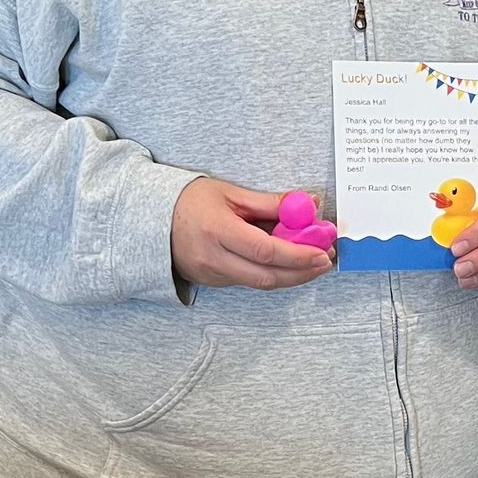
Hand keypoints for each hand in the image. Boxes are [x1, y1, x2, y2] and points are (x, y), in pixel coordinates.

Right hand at [171, 177, 336, 289]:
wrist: (151, 222)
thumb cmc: (190, 201)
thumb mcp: (229, 193)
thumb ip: (268, 203)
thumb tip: (306, 204)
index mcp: (217, 231)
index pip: (264, 251)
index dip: (297, 255)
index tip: (322, 251)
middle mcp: (214, 258)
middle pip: (266, 276)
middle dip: (302, 272)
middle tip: (326, 261)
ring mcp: (213, 275)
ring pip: (260, 284)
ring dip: (292, 276)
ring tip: (314, 263)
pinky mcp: (214, 283)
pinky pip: (250, 282)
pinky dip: (273, 275)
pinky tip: (289, 264)